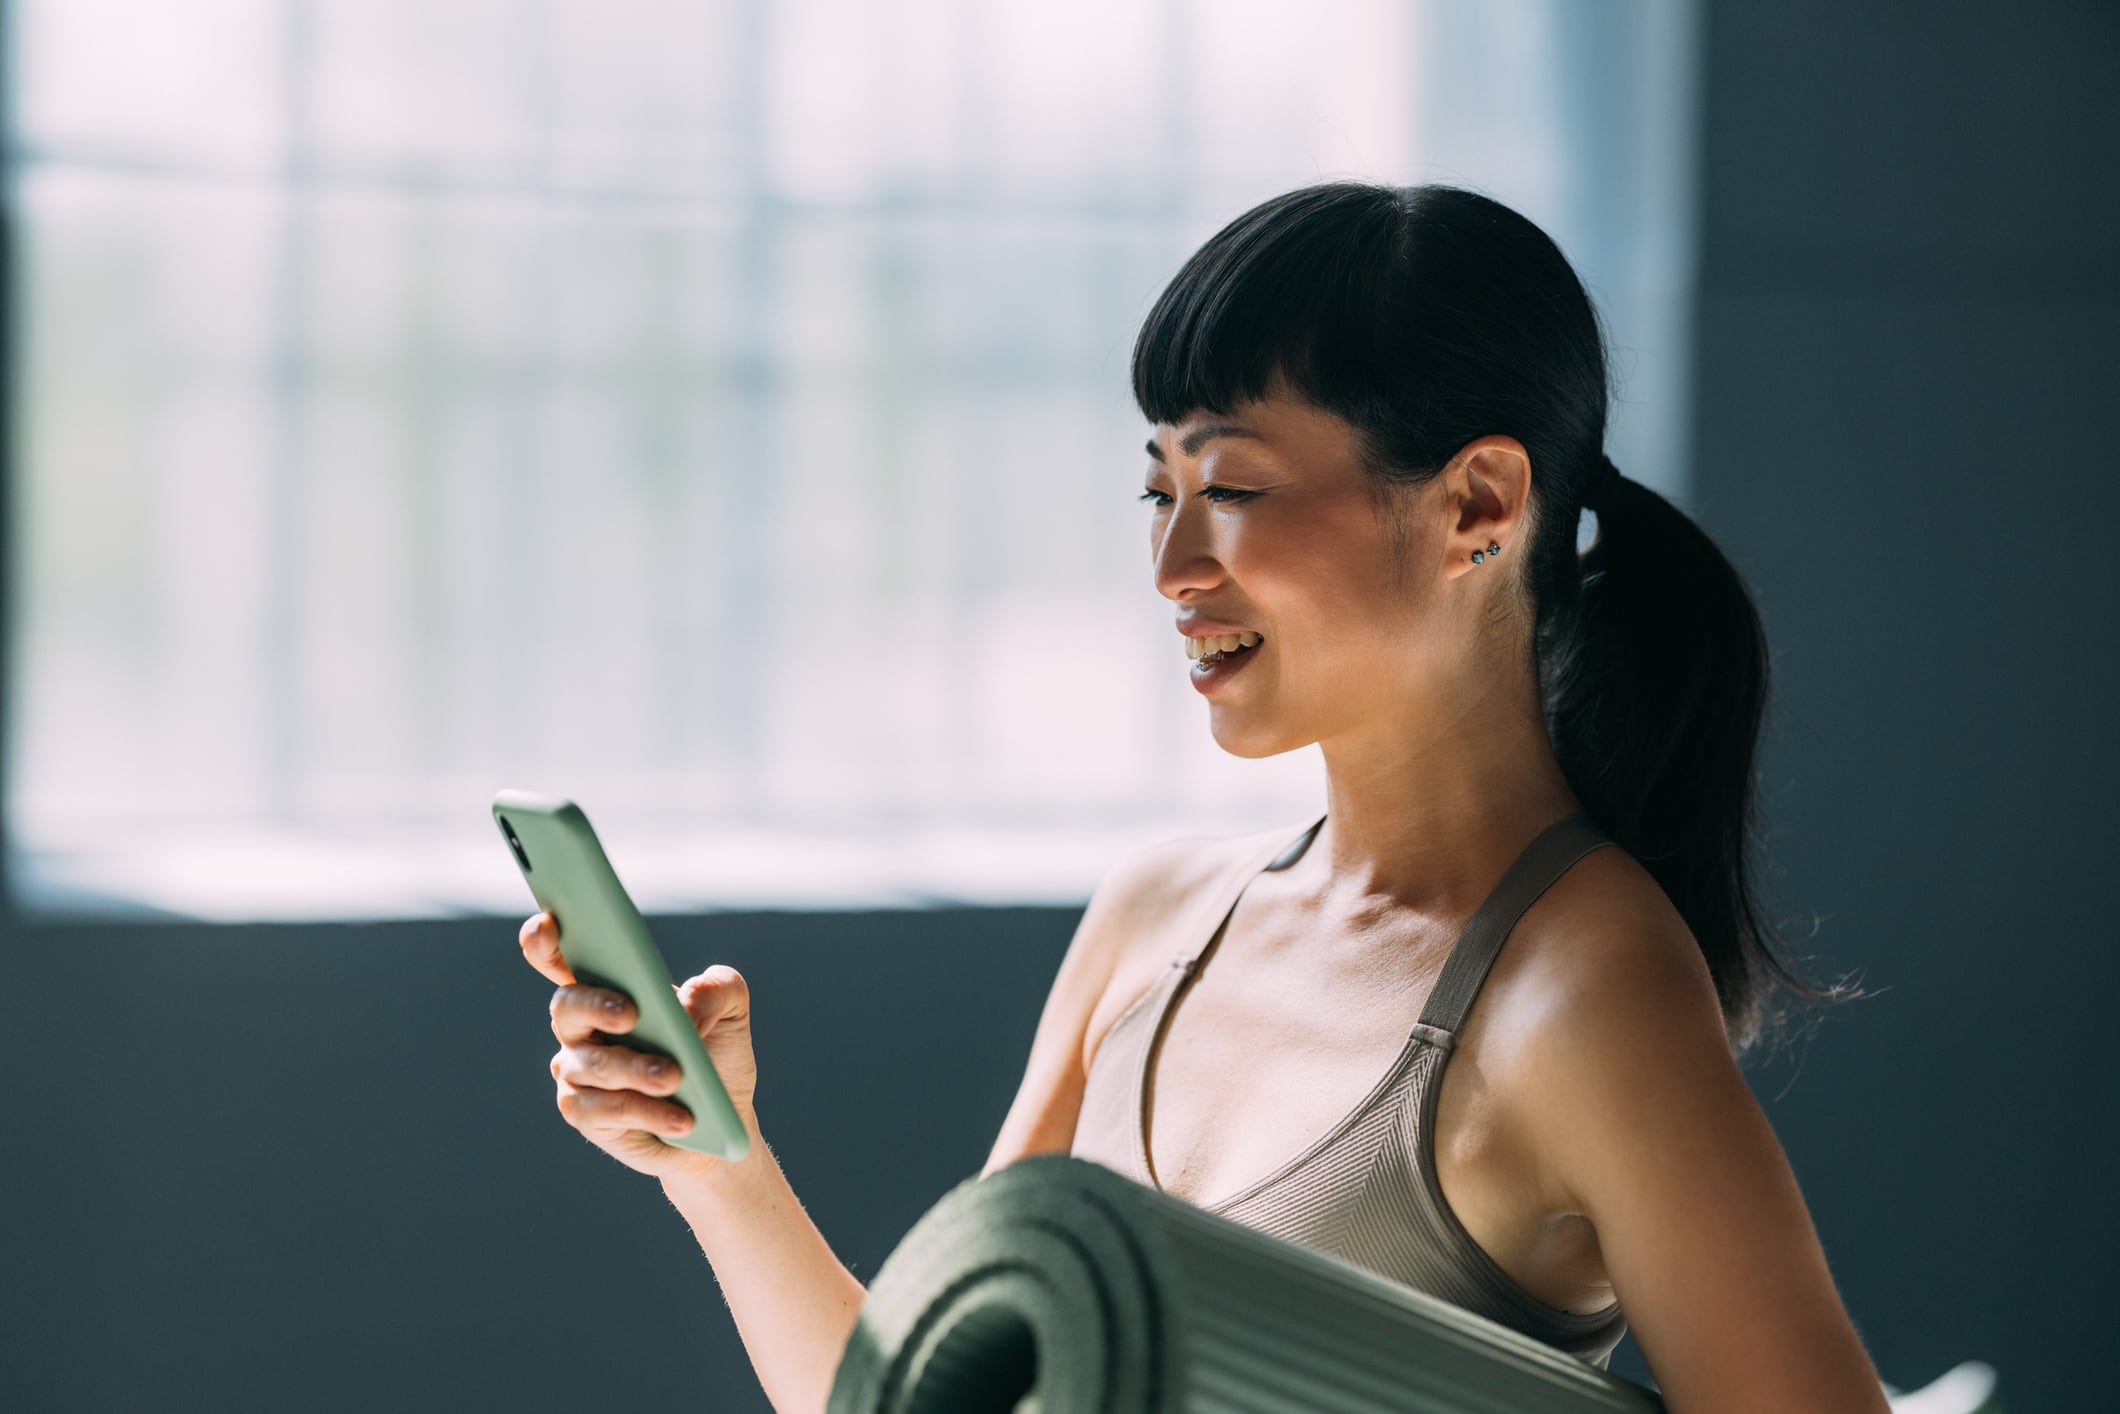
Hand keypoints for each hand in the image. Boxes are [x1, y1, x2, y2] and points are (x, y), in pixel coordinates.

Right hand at [519, 911, 761, 1183]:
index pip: (560, 957)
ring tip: (675, 1078)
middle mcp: (582, 1025)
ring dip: (635, 1069)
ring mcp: (578, 1070)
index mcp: (609, 987)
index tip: (549, 923)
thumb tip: (684, 1006)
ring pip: (591, 1063)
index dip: (543, 939)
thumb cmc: (715, 1057)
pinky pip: (604, 1108)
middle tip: (632, 1014)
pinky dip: (646, 1110)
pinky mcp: (585, 1114)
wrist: (722, 1123)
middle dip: (596, 1006)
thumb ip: (716, 989)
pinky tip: (682, 1118)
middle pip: (567, 1005)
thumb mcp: (731, 1013)